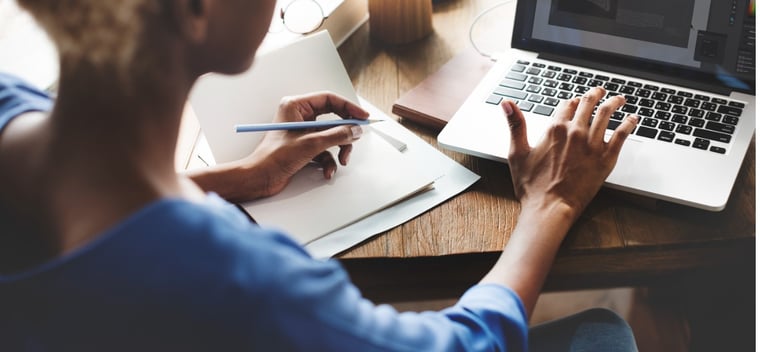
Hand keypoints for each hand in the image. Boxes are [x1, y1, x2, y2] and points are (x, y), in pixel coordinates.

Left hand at [246, 91, 368, 194]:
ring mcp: (302, 133)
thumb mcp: (311, 144)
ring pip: (331, 136)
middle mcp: (299, 116)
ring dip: (338, 150)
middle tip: (355, 139)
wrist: (260, 178)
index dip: (348, 107)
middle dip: (344, 133)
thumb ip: (337, 135)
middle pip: (332, 119)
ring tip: (341, 160)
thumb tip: (355, 130)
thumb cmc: (273, 157)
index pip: (329, 99)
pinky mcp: (303, 147)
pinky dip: (328, 161)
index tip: (362, 117)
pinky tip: (327, 171)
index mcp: (296, 106)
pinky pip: (324, 150)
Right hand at [503, 87, 637, 217]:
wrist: (550, 208)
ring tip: (619, 99)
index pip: (566, 105)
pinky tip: (633, 119)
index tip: (574, 102)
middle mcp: (575, 132)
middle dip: (595, 94)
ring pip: (607, 114)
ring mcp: (593, 144)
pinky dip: (629, 123)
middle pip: (588, 104)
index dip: (571, 102)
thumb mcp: (517, 153)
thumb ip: (515, 125)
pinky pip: (622, 134)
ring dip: (614, 102)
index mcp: (554, 129)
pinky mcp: (606, 158)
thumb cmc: (532, 186)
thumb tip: (507, 104)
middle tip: (600, 91)